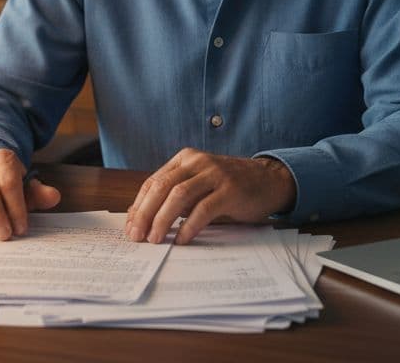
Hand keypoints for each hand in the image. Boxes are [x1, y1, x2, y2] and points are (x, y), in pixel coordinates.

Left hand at [125, 149, 295, 244]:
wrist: (269, 180)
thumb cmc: (229, 187)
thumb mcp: (198, 186)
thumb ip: (174, 196)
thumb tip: (140, 218)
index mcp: (185, 159)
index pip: (153, 182)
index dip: (139, 206)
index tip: (130, 228)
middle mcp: (197, 162)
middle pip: (162, 187)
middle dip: (145, 214)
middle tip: (137, 237)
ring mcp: (215, 174)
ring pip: (179, 195)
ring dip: (163, 220)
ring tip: (155, 239)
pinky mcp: (230, 190)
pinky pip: (204, 208)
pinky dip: (189, 226)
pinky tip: (182, 239)